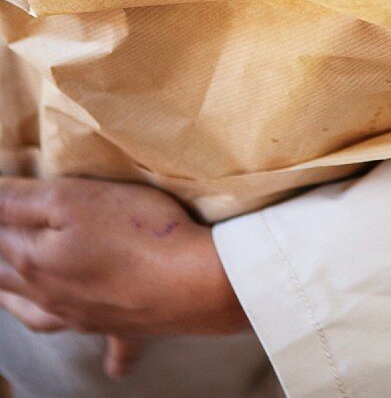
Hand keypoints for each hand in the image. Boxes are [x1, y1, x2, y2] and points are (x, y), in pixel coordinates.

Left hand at [0, 178, 248, 342]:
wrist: (195, 281)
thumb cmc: (137, 232)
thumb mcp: (73, 198)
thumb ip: (19, 200)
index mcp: (34, 261)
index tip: (3, 201)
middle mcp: (52, 295)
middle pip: (9, 280)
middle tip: (2, 243)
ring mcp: (86, 315)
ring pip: (40, 315)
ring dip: (19, 305)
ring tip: (10, 299)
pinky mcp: (123, 326)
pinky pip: (113, 349)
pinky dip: (109, 358)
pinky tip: (112, 368)